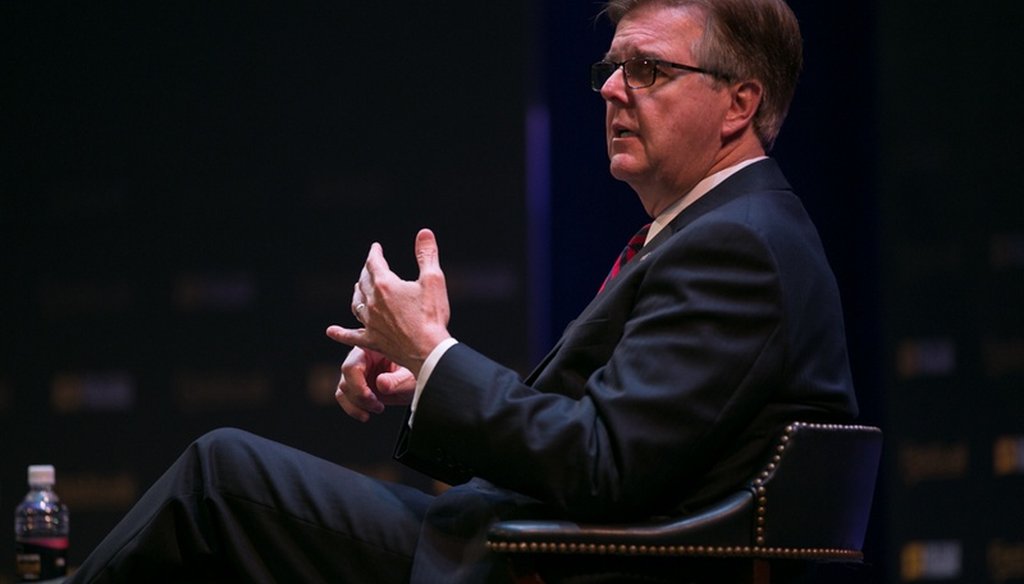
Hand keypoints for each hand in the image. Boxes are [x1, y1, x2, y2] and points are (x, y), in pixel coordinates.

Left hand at [326, 229, 451, 375]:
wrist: (428, 351)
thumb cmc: (432, 316)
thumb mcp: (433, 280)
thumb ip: (426, 255)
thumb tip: (424, 232)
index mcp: (385, 285)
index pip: (374, 263)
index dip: (374, 253)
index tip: (375, 247)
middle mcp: (373, 303)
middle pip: (364, 281)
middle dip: (367, 271)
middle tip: (371, 266)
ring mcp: (370, 323)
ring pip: (357, 303)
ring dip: (357, 293)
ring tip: (359, 288)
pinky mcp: (371, 341)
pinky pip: (351, 335)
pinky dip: (340, 333)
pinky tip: (331, 331)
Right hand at [335, 346, 415, 421]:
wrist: (419, 378)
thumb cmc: (416, 372)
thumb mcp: (410, 377)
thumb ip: (396, 381)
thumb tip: (381, 384)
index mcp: (371, 348)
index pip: (352, 366)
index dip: (357, 384)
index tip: (370, 397)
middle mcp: (361, 359)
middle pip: (346, 380)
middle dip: (360, 397)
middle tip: (378, 405)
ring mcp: (358, 372)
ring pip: (343, 390)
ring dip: (357, 405)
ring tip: (378, 408)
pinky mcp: (357, 385)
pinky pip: (345, 398)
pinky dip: (353, 409)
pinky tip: (366, 414)